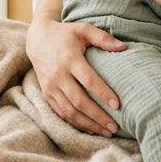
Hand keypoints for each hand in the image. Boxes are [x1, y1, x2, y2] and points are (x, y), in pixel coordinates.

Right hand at [27, 14, 124, 136]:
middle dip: (98, 116)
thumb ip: (103, 38)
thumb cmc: (65, 34)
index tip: (117, 105)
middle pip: (79, 101)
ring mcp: (51, 87)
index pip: (88, 80)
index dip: (103, 93)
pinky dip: (76, 123)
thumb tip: (124, 48)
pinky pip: (61, 113)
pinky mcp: (47, 94)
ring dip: (88, 124)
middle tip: (115, 126)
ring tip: (106, 132)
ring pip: (70, 111)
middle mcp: (58, 75)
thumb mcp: (83, 29)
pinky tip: (90, 129)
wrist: (37, 39)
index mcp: (69, 59)